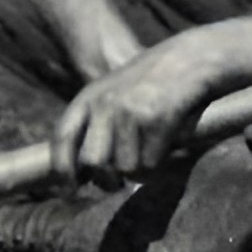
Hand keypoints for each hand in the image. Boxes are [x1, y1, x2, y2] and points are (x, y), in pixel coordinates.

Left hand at [50, 38, 211, 186]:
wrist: (189, 59)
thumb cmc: (151, 84)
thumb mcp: (112, 95)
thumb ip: (95, 126)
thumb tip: (85, 174)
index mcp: (88, 97)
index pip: (62, 139)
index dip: (61, 170)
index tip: (70, 192)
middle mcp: (104, 104)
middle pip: (92, 163)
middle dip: (105, 181)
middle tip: (117, 183)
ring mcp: (130, 111)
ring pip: (125, 168)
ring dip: (138, 171)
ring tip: (149, 152)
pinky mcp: (156, 120)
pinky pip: (151, 163)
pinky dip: (158, 163)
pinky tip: (165, 143)